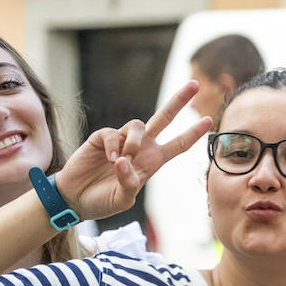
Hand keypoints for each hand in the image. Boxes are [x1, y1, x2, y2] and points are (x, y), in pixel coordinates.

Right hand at [53, 81, 211, 221]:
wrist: (76, 199)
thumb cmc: (103, 200)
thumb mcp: (123, 199)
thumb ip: (129, 183)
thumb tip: (124, 161)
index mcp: (153, 161)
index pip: (179, 145)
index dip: (193, 133)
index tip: (210, 120)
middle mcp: (141, 147)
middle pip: (163, 118)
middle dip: (178, 101)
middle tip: (194, 84)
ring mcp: (122, 140)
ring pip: (138, 125)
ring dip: (134, 142)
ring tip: (122, 161)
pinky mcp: (102, 138)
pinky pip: (113, 133)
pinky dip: (114, 146)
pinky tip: (110, 159)